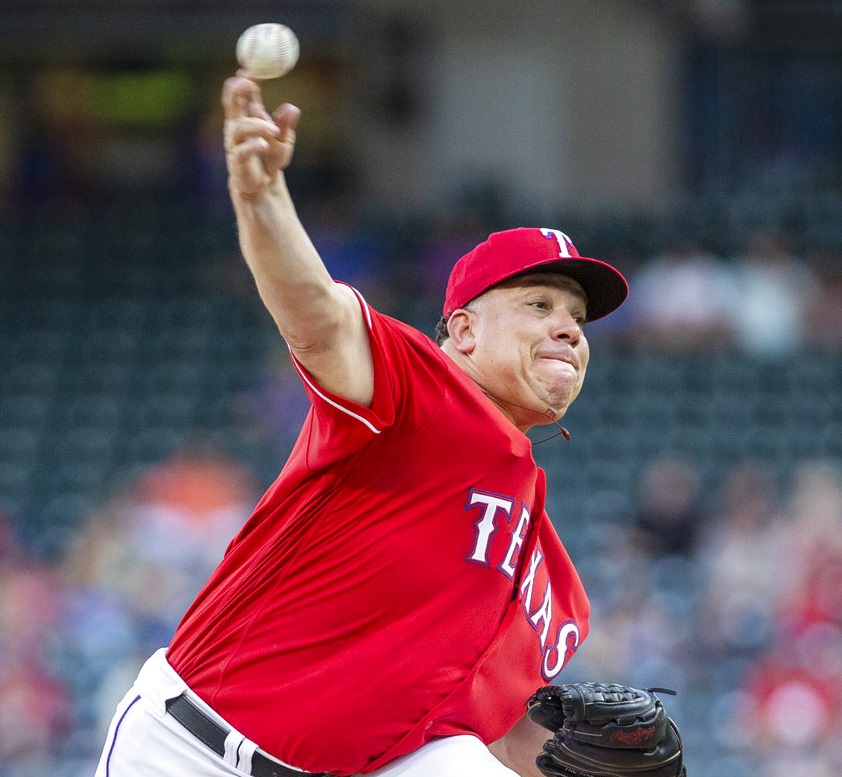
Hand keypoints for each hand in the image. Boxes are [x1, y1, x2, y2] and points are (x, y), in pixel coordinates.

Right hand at [222, 75, 300, 196]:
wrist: (263, 186)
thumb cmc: (271, 160)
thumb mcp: (284, 141)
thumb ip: (286, 125)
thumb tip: (292, 108)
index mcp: (247, 117)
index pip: (242, 93)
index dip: (247, 79)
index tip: (255, 68)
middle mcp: (237, 127)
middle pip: (231, 102)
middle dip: (237, 90)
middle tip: (248, 82)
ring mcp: (235, 144)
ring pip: (239, 127)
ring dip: (256, 125)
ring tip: (274, 131)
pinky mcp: (238, 162)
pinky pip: (243, 151)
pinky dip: (253, 145)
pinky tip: (264, 145)